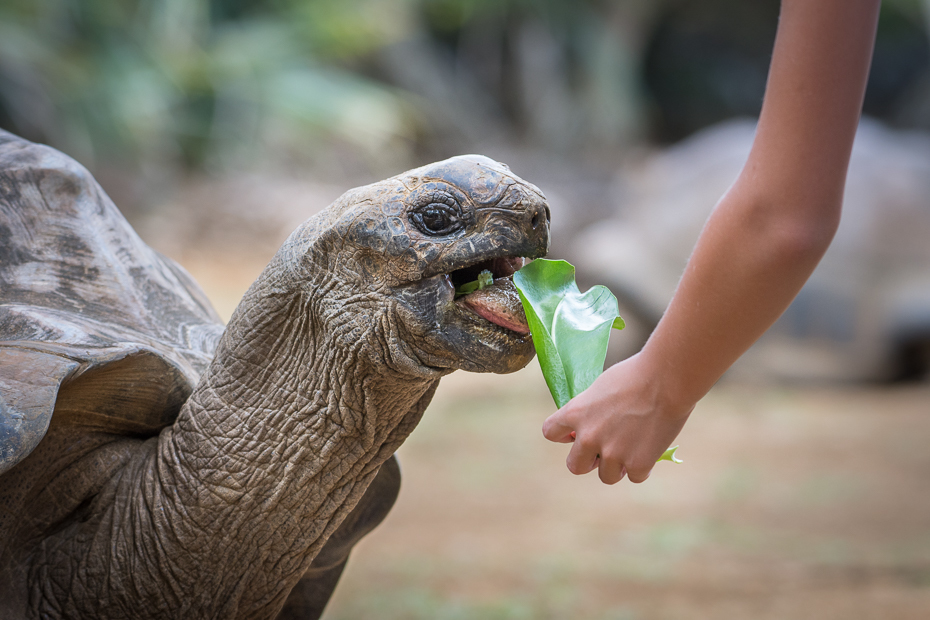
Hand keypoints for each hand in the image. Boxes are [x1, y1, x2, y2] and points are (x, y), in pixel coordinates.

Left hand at [542, 352, 693, 483]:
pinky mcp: (638, 463)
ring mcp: (613, 453)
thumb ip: (591, 410)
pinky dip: (643, 467)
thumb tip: (592, 423)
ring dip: (618, 467)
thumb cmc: (637, 374)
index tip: (575, 434)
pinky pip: (636, 476)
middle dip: (588, 461)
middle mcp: (589, 436)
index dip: (563, 436)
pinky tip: (650, 449)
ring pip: (607, 476)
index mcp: (576, 412)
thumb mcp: (602, 387)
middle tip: (604, 451)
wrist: (666, 379)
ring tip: (632, 449)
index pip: (550, 432)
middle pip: (574, 466)